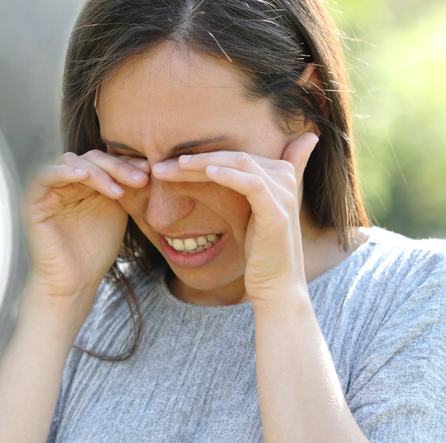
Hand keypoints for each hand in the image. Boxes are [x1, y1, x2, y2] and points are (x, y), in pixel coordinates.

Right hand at [22, 150, 148, 301]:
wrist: (74, 282)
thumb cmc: (96, 251)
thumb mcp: (116, 211)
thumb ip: (122, 186)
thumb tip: (146, 162)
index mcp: (83, 184)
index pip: (104, 161)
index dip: (126, 163)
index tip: (151, 171)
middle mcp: (64, 182)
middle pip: (90, 158)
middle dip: (117, 167)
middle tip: (141, 179)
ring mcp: (47, 191)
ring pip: (71, 163)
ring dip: (97, 172)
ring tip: (119, 190)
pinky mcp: (32, 201)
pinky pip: (43, 176)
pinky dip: (63, 172)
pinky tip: (85, 177)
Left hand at [151, 133, 319, 300]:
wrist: (276, 285)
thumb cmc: (257, 251)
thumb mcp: (250, 214)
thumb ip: (243, 189)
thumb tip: (216, 175)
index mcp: (279, 174)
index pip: (234, 155)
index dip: (202, 154)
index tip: (167, 162)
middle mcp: (285, 178)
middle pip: (234, 156)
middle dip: (196, 158)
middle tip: (160, 165)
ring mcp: (283, 195)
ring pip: (240, 164)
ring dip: (203, 163)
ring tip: (175, 165)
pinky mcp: (277, 213)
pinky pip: (252, 185)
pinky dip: (229, 175)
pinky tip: (208, 173)